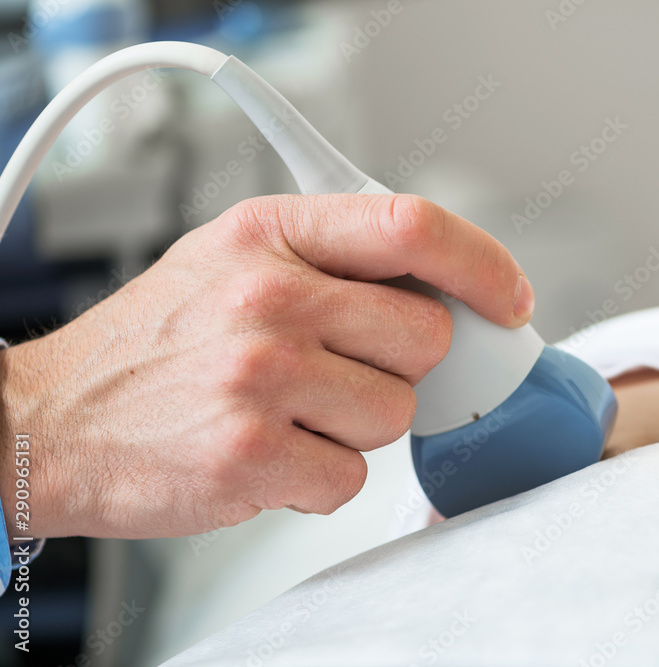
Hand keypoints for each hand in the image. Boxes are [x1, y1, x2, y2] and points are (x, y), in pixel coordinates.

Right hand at [0, 194, 533, 539]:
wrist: (54, 419)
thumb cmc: (155, 342)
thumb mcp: (231, 257)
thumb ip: (332, 258)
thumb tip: (439, 284)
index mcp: (270, 233)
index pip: (412, 226)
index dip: (482, 263)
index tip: (509, 297)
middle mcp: (268, 296)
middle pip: (426, 336)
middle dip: (401, 365)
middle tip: (343, 371)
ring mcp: (260, 376)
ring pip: (396, 412)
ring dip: (358, 425)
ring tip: (293, 413)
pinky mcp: (251, 455)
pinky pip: (352, 476)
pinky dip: (322, 476)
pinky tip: (272, 453)